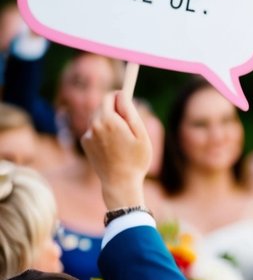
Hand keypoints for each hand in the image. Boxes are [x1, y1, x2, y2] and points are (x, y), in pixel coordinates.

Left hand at [81, 91, 151, 209]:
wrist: (119, 184)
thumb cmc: (135, 160)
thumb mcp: (140, 134)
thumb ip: (130, 111)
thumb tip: (122, 95)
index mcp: (108, 120)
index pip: (111, 96)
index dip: (121, 96)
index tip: (127, 99)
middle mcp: (94, 125)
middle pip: (103, 104)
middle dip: (115, 108)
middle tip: (128, 121)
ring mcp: (88, 134)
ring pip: (98, 116)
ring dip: (109, 120)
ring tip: (122, 136)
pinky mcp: (85, 143)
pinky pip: (95, 129)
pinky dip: (103, 131)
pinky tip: (112, 145)